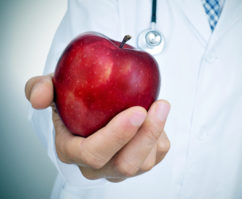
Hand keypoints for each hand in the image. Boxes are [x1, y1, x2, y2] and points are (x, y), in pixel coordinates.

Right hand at [25, 74, 170, 181]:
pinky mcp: (139, 162)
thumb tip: (39, 99)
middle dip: (144, 137)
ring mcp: (119, 167)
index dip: (116, 136)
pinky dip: (161, 136)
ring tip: (160, 106)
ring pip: (144, 164)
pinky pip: (157, 155)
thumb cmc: (73, 100)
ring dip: (156, 134)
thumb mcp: (52, 87)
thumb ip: (39, 88)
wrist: (94, 104)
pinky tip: (157, 117)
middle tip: (157, 107)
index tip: (136, 111)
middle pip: (123, 166)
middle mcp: (97, 165)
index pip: (92, 154)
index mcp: (72, 150)